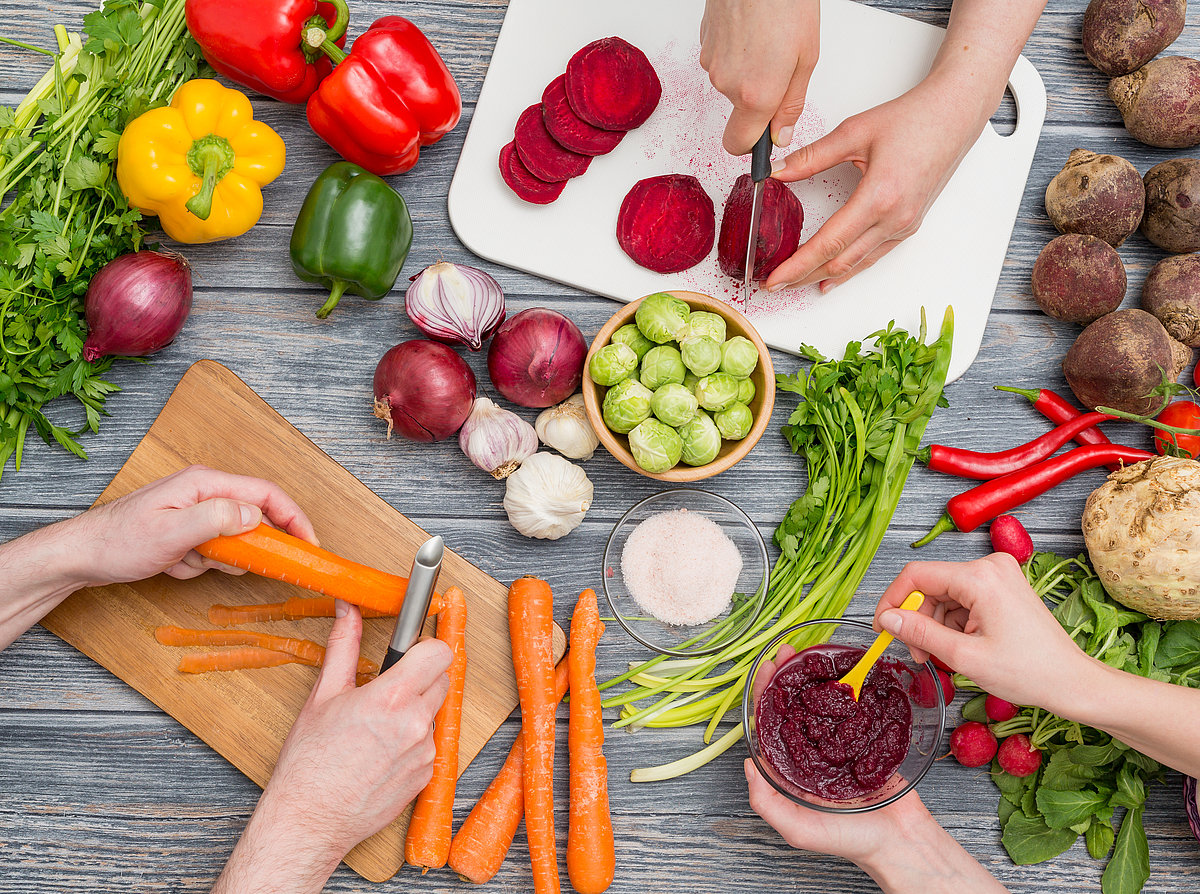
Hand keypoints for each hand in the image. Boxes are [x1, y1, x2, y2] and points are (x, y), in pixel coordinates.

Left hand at [70, 464, 315, 585]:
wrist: (80, 556)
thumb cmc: (118, 542)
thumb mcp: (172, 533)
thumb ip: (218, 519)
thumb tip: (257, 516)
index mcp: (205, 483)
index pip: (266, 494)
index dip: (295, 518)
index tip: (309, 545)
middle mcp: (204, 492)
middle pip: (253, 517)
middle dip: (248, 546)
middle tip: (239, 565)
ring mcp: (196, 510)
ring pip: (233, 538)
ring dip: (216, 559)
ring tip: (184, 561)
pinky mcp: (188, 529)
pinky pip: (212, 550)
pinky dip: (197, 564)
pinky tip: (172, 564)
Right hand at [213, 604, 451, 891]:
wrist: (310, 819)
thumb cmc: (310, 761)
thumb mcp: (323, 694)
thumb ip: (343, 645)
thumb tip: (347, 610)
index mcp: (392, 698)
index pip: (439, 652)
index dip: (425, 647)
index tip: (410, 650)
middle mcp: (416, 723)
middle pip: (441, 679)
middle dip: (420, 677)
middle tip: (388, 688)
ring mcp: (425, 752)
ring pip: (434, 712)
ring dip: (415, 710)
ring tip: (378, 725)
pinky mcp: (426, 775)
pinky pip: (430, 744)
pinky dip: (413, 741)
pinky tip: (381, 751)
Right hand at [699, 0, 819, 153]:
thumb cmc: (785, 3)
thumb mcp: (807, 57)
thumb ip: (791, 104)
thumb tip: (781, 134)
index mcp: (756, 94)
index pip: (738, 145)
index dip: (751, 144)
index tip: (763, 136)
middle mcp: (727, 84)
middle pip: (740, 110)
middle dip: (759, 96)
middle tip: (781, 64)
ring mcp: (711, 64)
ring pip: (732, 83)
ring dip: (749, 70)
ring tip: (768, 40)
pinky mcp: (704, 44)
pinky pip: (722, 62)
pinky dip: (737, 53)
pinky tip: (752, 31)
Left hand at [745, 643, 930, 866]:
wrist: (901, 842)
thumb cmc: (851, 840)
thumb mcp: (799, 830)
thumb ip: (766, 803)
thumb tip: (745, 764)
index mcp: (792, 769)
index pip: (770, 723)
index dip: (764, 694)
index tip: (765, 668)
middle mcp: (812, 752)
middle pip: (793, 706)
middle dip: (786, 677)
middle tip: (786, 652)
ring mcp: (839, 744)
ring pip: (821, 703)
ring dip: (813, 677)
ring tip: (808, 653)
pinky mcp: (866, 739)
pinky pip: (854, 709)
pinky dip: (846, 689)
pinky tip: (843, 672)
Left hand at [765, 72, 982, 292]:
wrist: (954, 115)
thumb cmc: (912, 119)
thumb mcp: (854, 132)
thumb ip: (812, 157)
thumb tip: (776, 172)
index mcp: (879, 197)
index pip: (828, 243)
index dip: (797, 265)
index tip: (774, 279)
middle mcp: (894, 218)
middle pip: (839, 261)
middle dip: (803, 277)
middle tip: (774, 285)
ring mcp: (904, 225)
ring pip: (856, 263)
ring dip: (823, 275)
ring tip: (795, 283)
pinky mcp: (909, 225)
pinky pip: (873, 256)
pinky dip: (848, 268)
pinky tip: (829, 276)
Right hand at [874, 553, 1089, 711]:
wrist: (1071, 681)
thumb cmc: (1027, 672)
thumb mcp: (964, 657)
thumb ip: (920, 633)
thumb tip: (887, 619)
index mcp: (980, 578)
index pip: (917, 575)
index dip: (893, 601)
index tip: (883, 628)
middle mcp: (989, 566)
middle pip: (931, 585)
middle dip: (917, 619)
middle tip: (918, 654)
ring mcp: (998, 574)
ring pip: (944, 594)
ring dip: (934, 624)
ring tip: (940, 656)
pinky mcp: (1002, 586)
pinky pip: (962, 598)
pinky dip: (952, 622)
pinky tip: (958, 646)